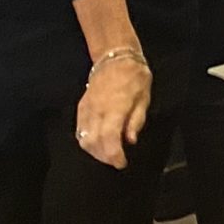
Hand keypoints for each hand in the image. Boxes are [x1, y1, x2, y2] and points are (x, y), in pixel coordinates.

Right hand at [74, 54, 150, 168]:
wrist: (114, 59)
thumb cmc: (134, 78)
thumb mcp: (144, 98)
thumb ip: (136, 121)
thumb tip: (130, 141)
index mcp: (115, 108)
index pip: (109, 138)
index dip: (114, 155)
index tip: (121, 163)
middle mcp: (97, 110)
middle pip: (93, 142)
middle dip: (104, 157)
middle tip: (116, 160)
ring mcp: (86, 109)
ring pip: (83, 138)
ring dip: (95, 152)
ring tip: (108, 154)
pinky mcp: (81, 108)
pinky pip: (79, 130)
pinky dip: (87, 141)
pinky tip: (98, 144)